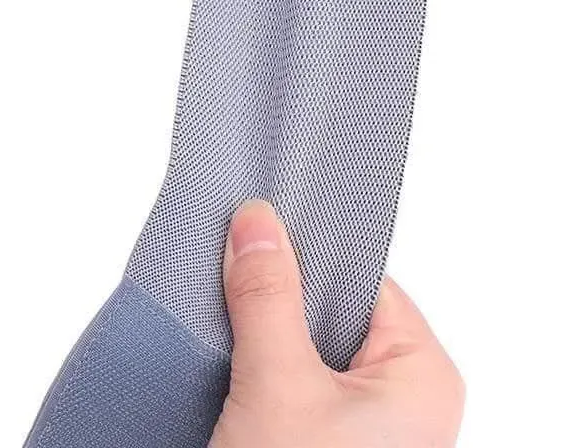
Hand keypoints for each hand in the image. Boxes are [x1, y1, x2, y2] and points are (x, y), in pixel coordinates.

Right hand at [210, 201, 463, 447]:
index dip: (306, 253)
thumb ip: (267, 298)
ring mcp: (365, 423)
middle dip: (279, 296)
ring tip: (227, 320)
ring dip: (265, 336)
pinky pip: (294, 381)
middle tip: (231, 269)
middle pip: (331, 309)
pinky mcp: (325, 438)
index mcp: (422, 375)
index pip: (361, 277)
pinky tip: (230, 363)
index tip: (259, 227)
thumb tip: (256, 223)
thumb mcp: (279, 387)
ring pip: (307, 346)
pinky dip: (260, 369)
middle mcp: (402, 397)